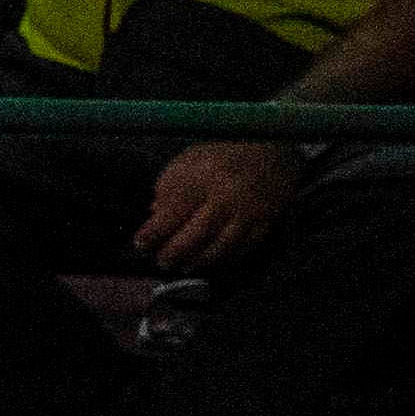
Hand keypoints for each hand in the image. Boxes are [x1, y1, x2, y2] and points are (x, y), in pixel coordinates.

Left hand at [129, 137, 304, 275]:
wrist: (274, 150)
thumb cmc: (222, 155)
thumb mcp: (190, 160)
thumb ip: (169, 186)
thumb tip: (154, 216)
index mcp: (204, 175)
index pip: (173, 211)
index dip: (153, 233)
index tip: (140, 244)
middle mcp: (227, 195)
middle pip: (196, 234)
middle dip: (174, 252)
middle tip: (162, 261)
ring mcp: (249, 210)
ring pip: (221, 246)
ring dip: (198, 261)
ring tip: (184, 265)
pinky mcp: (267, 221)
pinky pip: (242, 247)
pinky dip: (223, 258)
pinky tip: (209, 260)